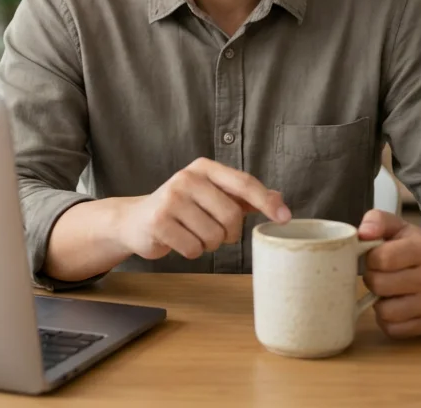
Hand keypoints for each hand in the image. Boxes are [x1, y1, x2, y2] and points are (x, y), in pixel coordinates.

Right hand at [117, 158, 290, 260]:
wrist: (136, 219)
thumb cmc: (181, 208)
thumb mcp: (211, 195)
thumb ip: (243, 197)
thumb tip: (279, 199)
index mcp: (204, 168)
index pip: (244, 183)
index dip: (266, 202)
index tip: (285, 218)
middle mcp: (187, 178)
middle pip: (231, 216)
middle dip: (229, 234)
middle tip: (216, 233)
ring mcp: (171, 199)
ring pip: (213, 236)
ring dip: (208, 244)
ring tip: (192, 234)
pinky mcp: (159, 222)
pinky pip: (194, 249)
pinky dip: (191, 251)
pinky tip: (179, 240)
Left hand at [358, 209, 420, 338]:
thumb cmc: (410, 247)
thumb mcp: (397, 227)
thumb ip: (377, 221)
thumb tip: (362, 233)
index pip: (382, 259)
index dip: (370, 259)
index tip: (373, 258)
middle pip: (380, 285)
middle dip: (372, 279)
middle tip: (379, 274)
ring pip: (386, 312)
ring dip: (378, 302)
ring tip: (386, 291)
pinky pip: (393, 330)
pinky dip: (387, 320)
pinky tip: (393, 305)